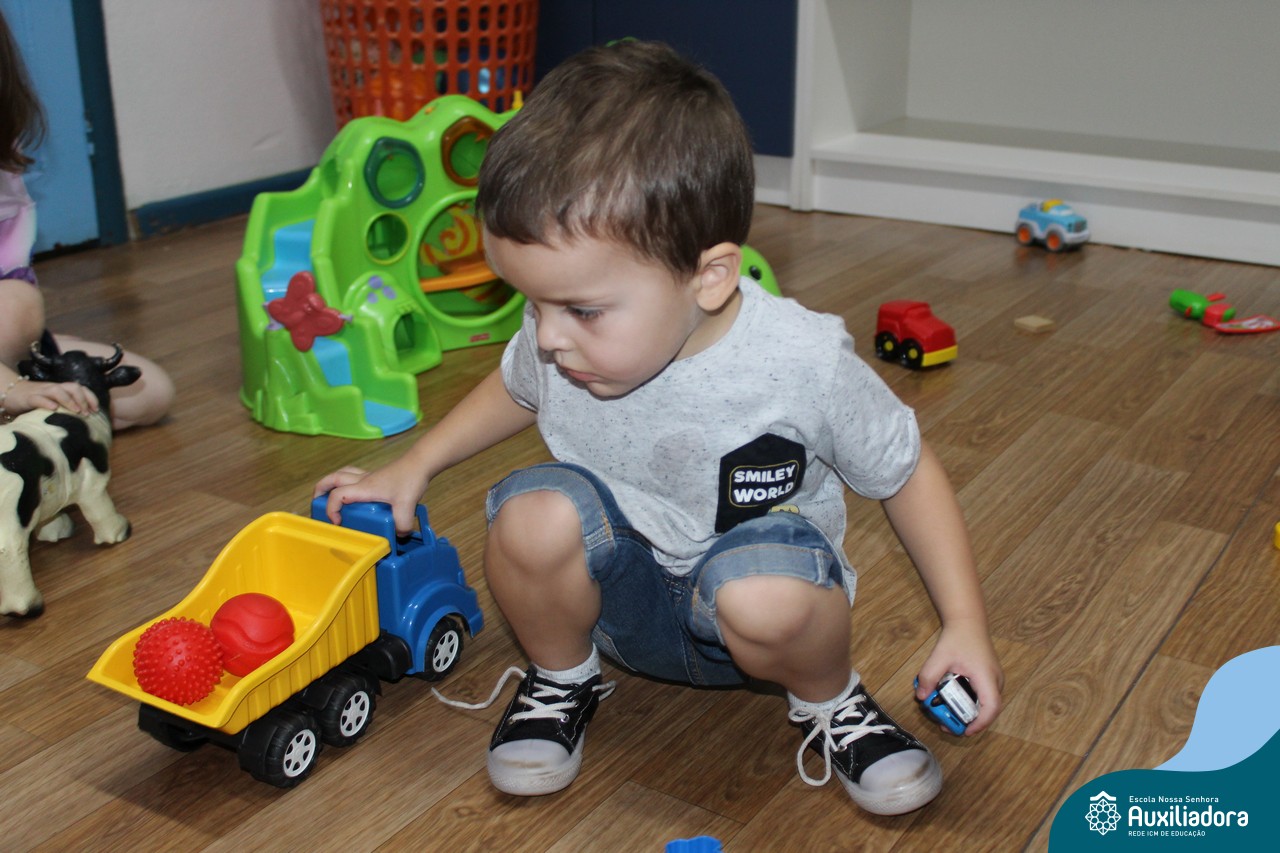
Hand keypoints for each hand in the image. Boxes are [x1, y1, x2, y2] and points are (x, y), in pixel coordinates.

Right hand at [3, 378, 97, 417]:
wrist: (12, 393)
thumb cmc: (38, 401)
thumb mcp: (55, 403)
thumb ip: (67, 409)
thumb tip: (86, 422)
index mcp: (62, 389)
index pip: (80, 388)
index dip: (90, 397)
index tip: (96, 410)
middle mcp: (54, 388)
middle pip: (72, 387)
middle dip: (83, 399)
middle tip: (87, 414)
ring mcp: (41, 392)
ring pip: (57, 390)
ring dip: (69, 400)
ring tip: (77, 412)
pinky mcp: (28, 398)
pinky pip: (38, 398)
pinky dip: (46, 402)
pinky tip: (53, 409)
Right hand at [313, 464, 428, 533]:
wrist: (420, 462)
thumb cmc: (410, 479)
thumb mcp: (407, 505)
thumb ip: (402, 524)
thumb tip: (398, 535)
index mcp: (364, 488)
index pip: (337, 495)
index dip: (331, 509)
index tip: (337, 522)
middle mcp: (362, 480)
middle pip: (332, 478)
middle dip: (320, 490)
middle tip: (316, 503)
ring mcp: (368, 476)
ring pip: (341, 474)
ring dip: (330, 483)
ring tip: (327, 495)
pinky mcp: (376, 476)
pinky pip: (353, 476)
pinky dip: (346, 482)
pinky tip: (355, 495)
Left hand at [914, 618, 1003, 734]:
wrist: (968, 622)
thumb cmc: (957, 638)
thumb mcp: (939, 656)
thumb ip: (928, 676)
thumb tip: (920, 696)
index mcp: (987, 677)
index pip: (991, 707)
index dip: (981, 723)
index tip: (966, 731)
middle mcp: (995, 681)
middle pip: (988, 710)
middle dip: (970, 721)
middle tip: (949, 726)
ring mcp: (994, 680)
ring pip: (986, 704)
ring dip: (969, 712)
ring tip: (949, 715)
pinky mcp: (989, 679)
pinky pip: (983, 697)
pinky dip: (970, 703)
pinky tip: (953, 701)